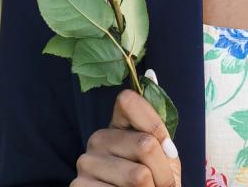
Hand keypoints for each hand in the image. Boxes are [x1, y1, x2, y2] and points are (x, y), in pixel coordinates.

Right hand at [72, 70, 181, 186]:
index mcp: (117, 124)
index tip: (169, 151)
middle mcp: (98, 138)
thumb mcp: (163, 152)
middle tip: (162, 184)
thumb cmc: (155, 182)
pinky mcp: (78, 186)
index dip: (156, 126)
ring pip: (138, 175)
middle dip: (163, 171)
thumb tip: (150, 73)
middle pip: (145, 144)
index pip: (129, 101)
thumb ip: (158, 121)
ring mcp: (86, 162)